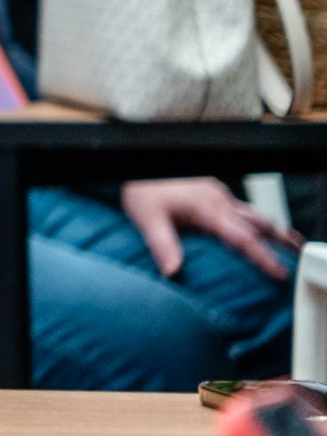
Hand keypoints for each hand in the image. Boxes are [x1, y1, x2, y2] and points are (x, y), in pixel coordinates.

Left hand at [121, 178, 299, 280]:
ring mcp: (217, 193)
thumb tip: (173, 272)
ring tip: (288, 243)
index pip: (243, 238)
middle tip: (298, 256)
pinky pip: (241, 207)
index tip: (280, 273)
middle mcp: (218, 200)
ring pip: (253, 212)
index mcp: (207, 209)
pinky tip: (254, 228)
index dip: (263, 257)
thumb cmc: (140, 187)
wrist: (136, 163)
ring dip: (272, 228)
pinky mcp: (211, 190)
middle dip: (281, 240)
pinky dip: (255, 220)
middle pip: (259, 222)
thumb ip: (162, 244)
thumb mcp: (147, 217)